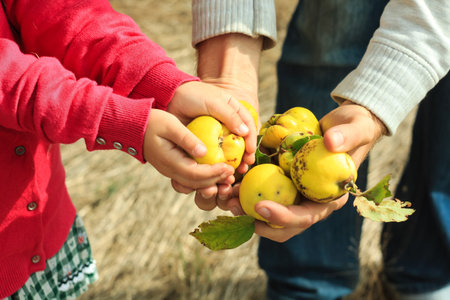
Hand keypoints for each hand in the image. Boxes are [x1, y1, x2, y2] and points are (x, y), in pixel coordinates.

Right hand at [143, 109, 234, 189]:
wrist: (133, 126)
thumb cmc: (153, 122)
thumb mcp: (171, 125)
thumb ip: (187, 139)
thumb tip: (204, 152)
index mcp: (171, 162)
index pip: (197, 174)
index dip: (215, 173)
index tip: (229, 168)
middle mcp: (171, 170)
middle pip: (197, 183)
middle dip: (216, 180)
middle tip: (232, 173)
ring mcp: (170, 171)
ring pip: (193, 184)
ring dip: (210, 182)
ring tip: (226, 176)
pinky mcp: (172, 168)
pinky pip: (189, 179)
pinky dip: (203, 179)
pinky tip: (214, 172)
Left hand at [167, 81, 256, 206]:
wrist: (170, 98)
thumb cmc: (194, 95)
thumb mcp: (214, 102)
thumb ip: (229, 115)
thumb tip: (245, 132)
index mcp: (234, 111)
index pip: (248, 126)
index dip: (251, 140)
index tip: (250, 153)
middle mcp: (227, 125)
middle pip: (240, 143)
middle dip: (243, 157)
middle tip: (243, 168)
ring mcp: (215, 135)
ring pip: (227, 152)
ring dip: (231, 165)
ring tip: (232, 175)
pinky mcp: (203, 144)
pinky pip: (212, 157)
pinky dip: (215, 166)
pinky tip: (216, 175)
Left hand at [225, 101, 387, 241]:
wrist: (344, 124)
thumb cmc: (354, 127)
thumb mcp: (357, 128)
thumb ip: (348, 136)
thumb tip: (331, 142)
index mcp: (331, 197)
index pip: (307, 216)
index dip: (284, 217)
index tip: (261, 206)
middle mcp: (312, 201)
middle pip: (285, 225)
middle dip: (259, 222)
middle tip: (234, 208)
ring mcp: (297, 194)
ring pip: (270, 216)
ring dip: (247, 212)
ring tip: (226, 199)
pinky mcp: (284, 184)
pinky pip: (264, 195)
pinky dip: (247, 194)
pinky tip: (231, 184)